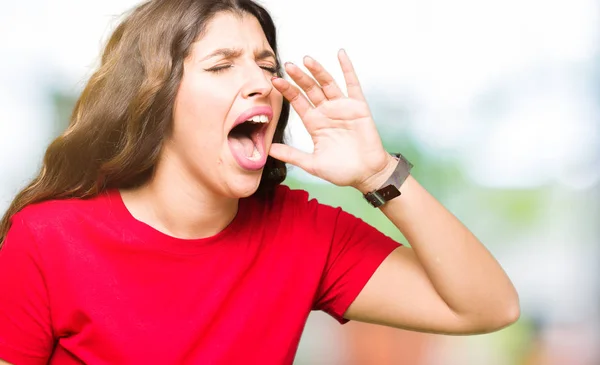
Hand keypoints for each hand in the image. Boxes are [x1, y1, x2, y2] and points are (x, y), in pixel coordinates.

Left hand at [269, 49, 395, 192]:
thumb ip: (292, 155)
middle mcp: (326, 112)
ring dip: (318, 71)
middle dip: (298, 78)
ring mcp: (342, 107)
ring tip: (306, 59)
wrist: (366, 174)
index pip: (298, 102)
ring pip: (327, 84)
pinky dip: (347, 68)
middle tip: (288, 65)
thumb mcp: (312, 164)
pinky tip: (340, 54)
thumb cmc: (341, 171)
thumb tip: (269, 150)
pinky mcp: (358, 107)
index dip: (287, 91)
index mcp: (314, 123)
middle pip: (310, 89)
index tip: (274, 80)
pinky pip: (352, 84)